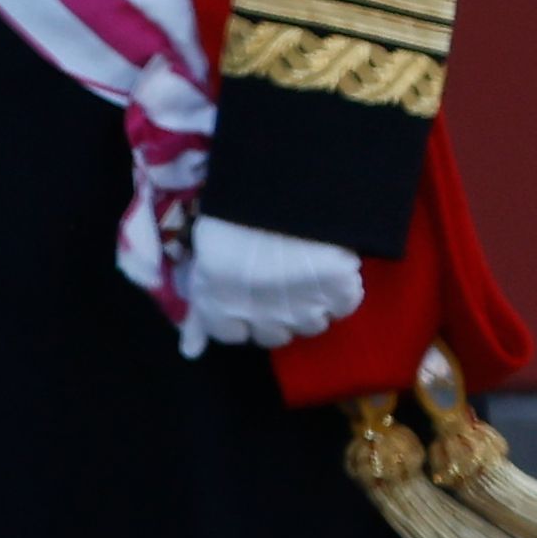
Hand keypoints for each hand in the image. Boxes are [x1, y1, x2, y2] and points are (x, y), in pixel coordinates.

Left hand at [176, 215, 365, 355]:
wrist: (280, 185)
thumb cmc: (233, 213)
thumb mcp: (204, 255)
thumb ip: (200, 309)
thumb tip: (190, 352)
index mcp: (221, 305)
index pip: (233, 335)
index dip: (242, 319)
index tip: (249, 300)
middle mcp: (261, 315)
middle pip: (276, 336)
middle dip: (278, 316)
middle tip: (282, 286)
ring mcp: (304, 306)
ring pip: (313, 325)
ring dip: (312, 305)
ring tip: (308, 275)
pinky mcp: (339, 289)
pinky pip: (345, 304)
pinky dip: (342, 290)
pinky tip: (332, 267)